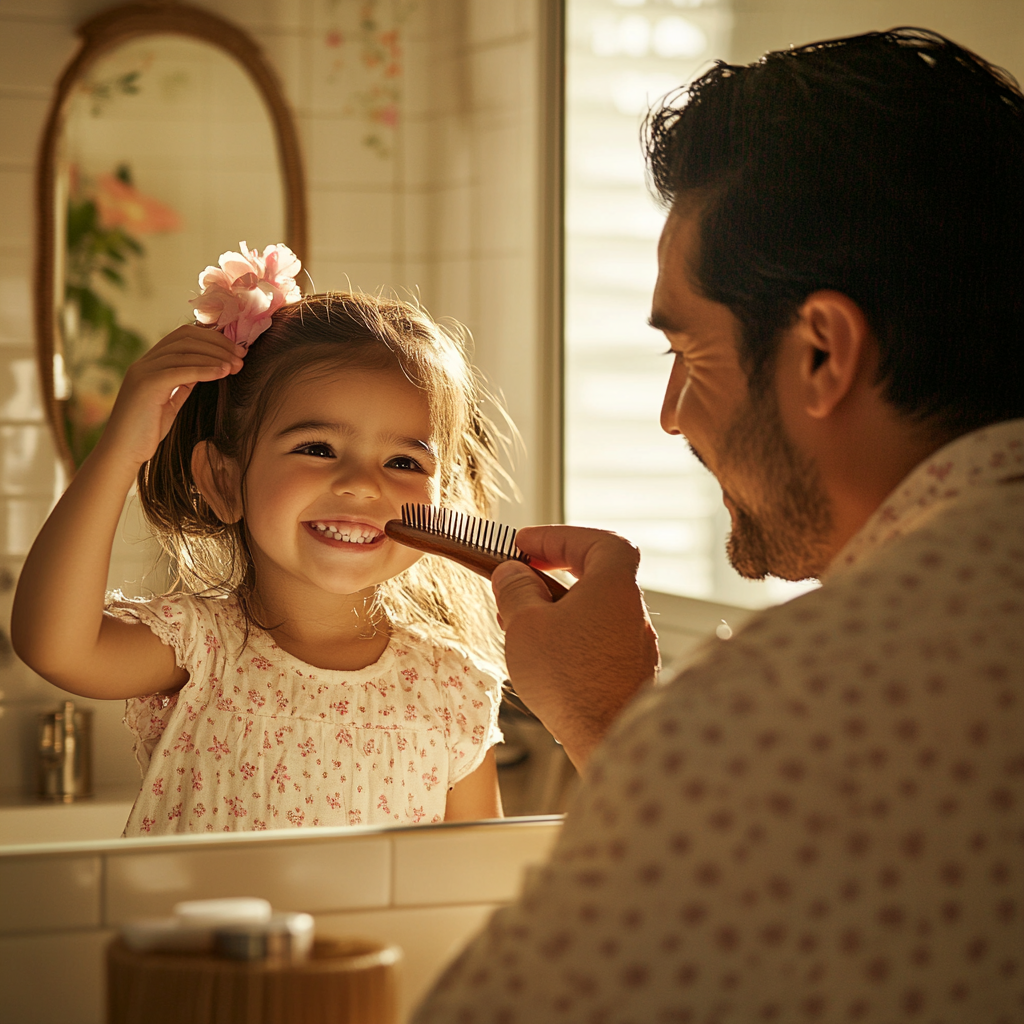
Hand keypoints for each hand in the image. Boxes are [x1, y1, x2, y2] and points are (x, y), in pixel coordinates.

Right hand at [97, 325, 243, 467]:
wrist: (122, 452)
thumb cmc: (146, 431)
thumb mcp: (169, 402)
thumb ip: (182, 384)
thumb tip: (205, 370)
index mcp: (150, 363)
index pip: (183, 336)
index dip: (212, 339)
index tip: (236, 350)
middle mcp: (144, 362)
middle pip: (186, 339)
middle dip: (218, 345)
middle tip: (242, 356)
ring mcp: (143, 372)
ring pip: (185, 352)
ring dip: (216, 356)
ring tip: (238, 365)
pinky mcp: (146, 385)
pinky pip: (181, 371)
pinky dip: (205, 369)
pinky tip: (223, 372)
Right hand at [491, 526, 659, 771]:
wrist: (607, 741)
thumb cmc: (569, 680)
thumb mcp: (525, 624)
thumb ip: (515, 590)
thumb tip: (511, 573)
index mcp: (614, 585)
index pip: (596, 540)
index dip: (559, 536)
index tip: (525, 544)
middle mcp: (632, 611)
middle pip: (596, 573)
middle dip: (554, 571)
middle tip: (521, 576)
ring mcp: (634, 644)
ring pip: (593, 609)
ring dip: (557, 606)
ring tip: (518, 621)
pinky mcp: (628, 672)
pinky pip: (597, 639)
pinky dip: (570, 635)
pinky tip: (541, 654)